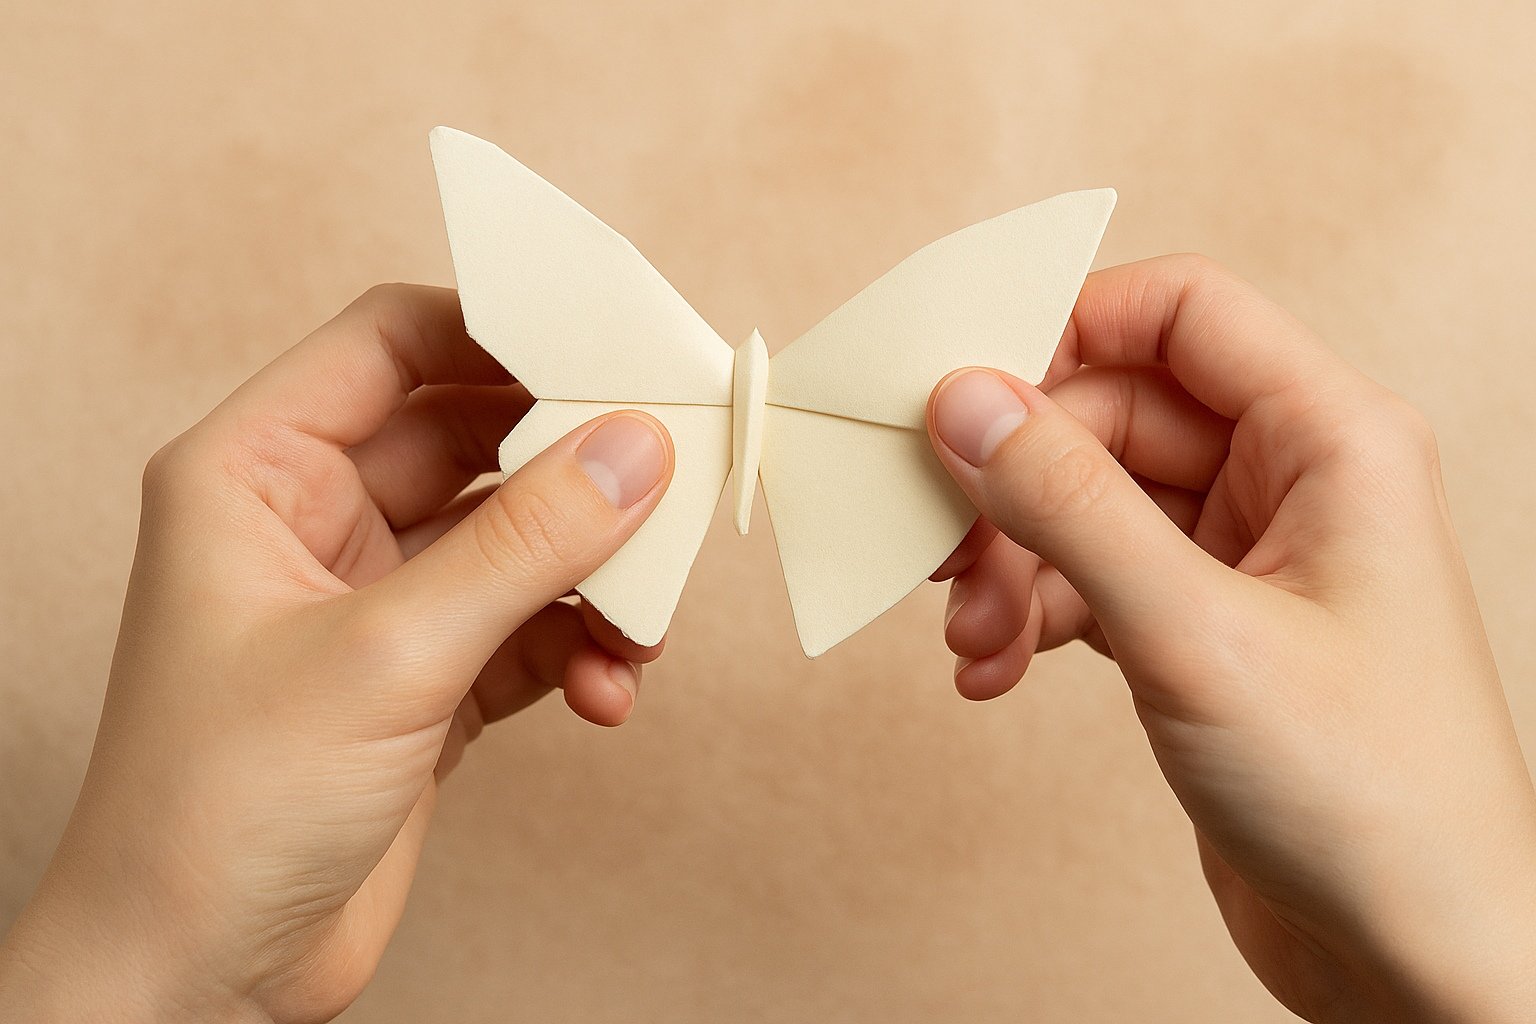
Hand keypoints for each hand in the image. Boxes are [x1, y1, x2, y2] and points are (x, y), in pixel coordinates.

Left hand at [0, 285, 672, 1022]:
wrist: (200, 977)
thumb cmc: (220, 807)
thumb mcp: (388, 655)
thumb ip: (524, 546)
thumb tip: (635, 450)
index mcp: (260, 472)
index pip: (393, 343)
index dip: (502, 330)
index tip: (612, 345)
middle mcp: (318, 521)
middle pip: (477, 439)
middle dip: (575, 467)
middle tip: (668, 478)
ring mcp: (379, 602)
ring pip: (519, 540)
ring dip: (593, 574)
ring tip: (645, 619)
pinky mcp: (429, 679)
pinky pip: (532, 627)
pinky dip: (582, 649)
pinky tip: (611, 689)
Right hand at [925, 255, 1535, 1022]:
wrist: (1413, 958)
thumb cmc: (1368, 796)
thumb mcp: (1194, 633)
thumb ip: (1069, 504)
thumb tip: (965, 400)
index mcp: (1331, 439)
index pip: (1178, 312)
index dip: (1063, 329)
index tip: (962, 389)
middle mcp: (1289, 481)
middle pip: (1108, 417)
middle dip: (1015, 487)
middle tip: (945, 555)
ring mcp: (1241, 557)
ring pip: (1086, 504)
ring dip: (1010, 565)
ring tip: (974, 641)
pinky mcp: (1200, 628)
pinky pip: (1088, 579)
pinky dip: (1031, 615)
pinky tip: (997, 673)